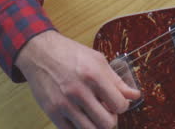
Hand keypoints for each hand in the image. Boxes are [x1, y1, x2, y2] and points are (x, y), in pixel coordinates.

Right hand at [14, 30, 140, 128]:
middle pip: (107, 123)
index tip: (118, 103)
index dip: (123, 106)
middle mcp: (79, 91)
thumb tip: (134, 95)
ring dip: (96, 125)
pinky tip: (81, 117)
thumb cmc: (70, 54)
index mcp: (93, 75)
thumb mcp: (97, 60)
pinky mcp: (52, 112)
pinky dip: (80, 127)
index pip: (119, 105)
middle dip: (111, 119)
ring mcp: (64, 103)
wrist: (40, 53)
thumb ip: (117, 80)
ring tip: (94, 115)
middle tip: (107, 112)